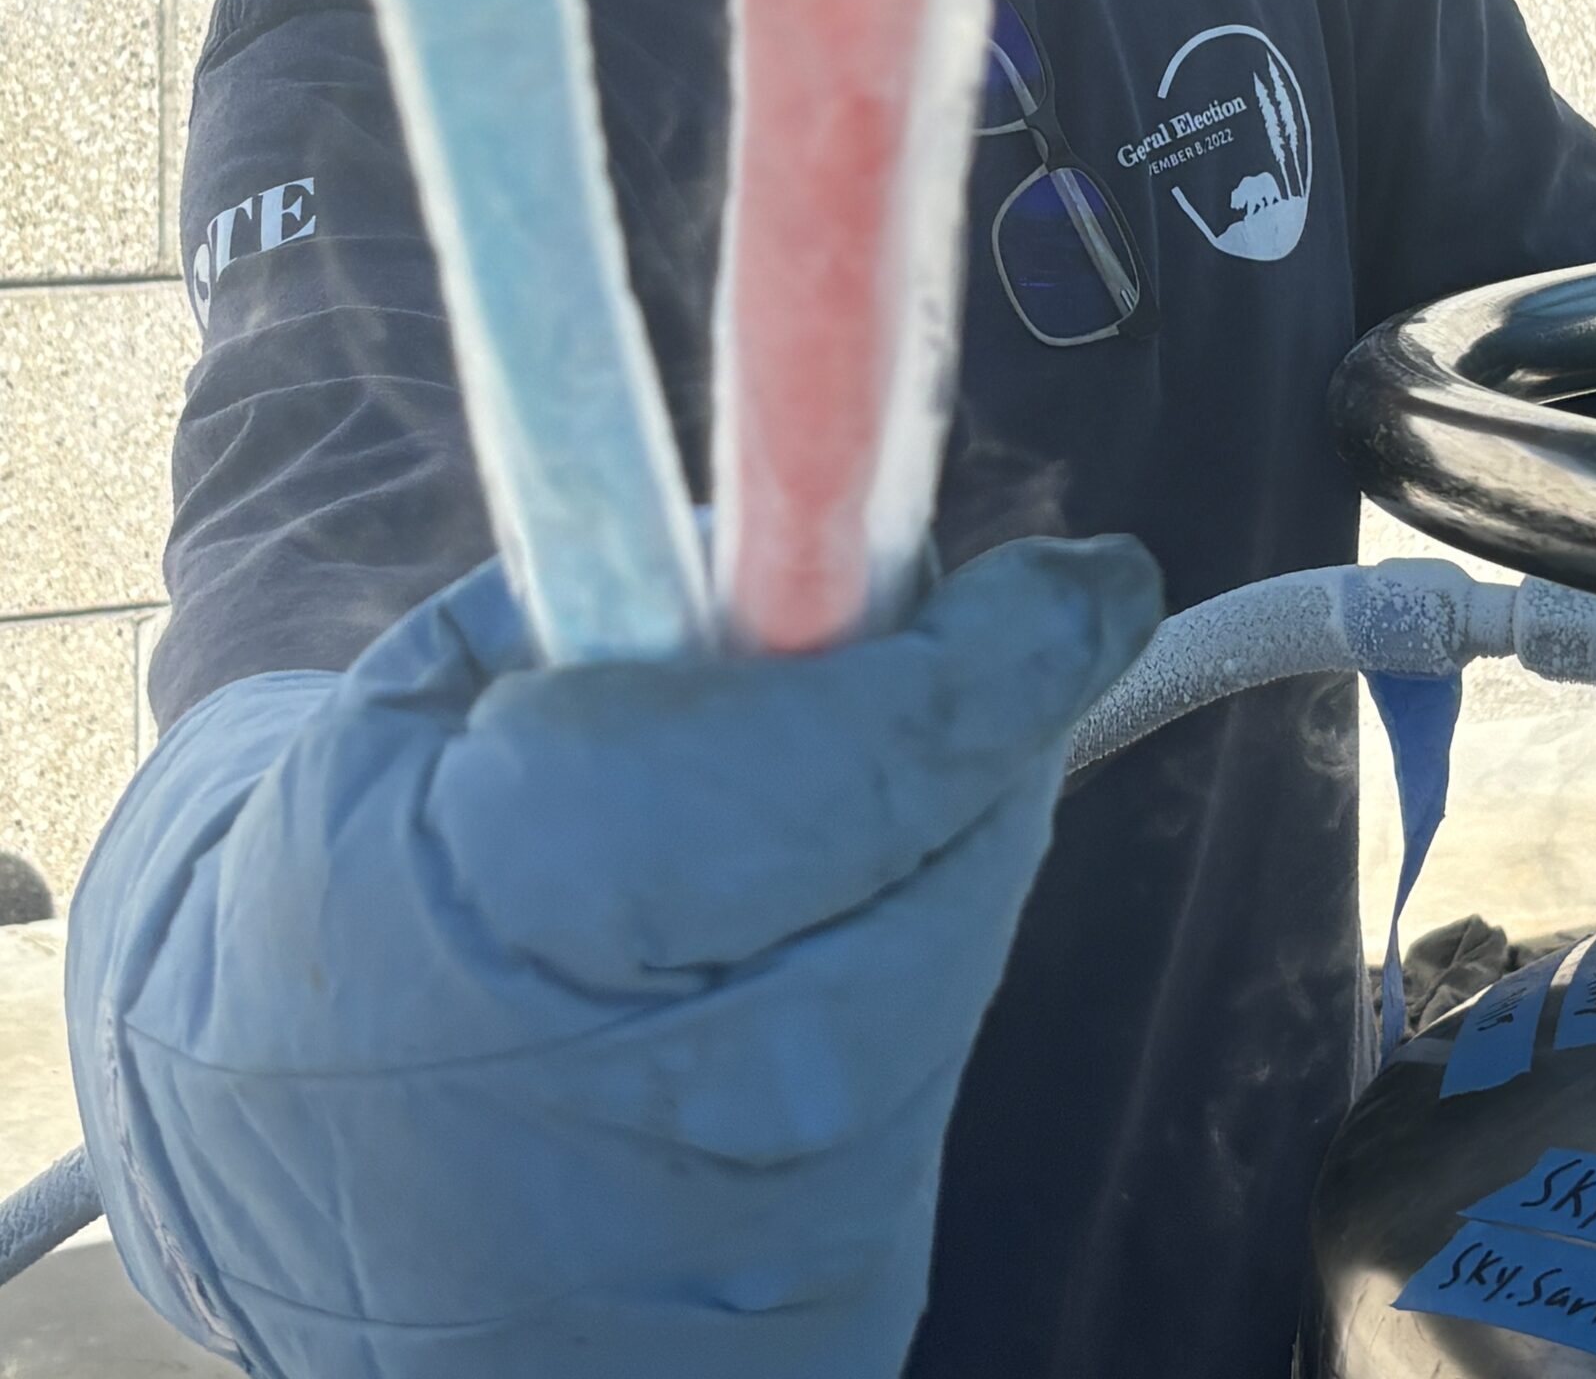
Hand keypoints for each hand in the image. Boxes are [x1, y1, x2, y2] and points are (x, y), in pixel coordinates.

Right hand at [74, 534, 1158, 1378]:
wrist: (275, 1228)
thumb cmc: (326, 938)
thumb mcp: (412, 714)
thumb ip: (614, 600)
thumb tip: (793, 529)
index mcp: (577, 889)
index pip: (899, 735)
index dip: (1015, 635)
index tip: (1086, 573)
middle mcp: (732, 1082)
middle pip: (970, 829)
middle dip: (962, 716)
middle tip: (885, 657)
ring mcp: (802, 1218)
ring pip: (966, 938)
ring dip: (921, 836)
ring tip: (780, 817)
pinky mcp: (846, 1300)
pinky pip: (930, 1056)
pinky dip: (883, 965)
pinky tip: (766, 955)